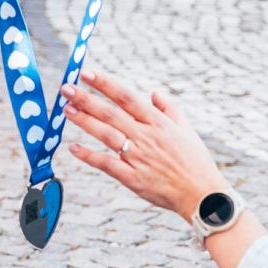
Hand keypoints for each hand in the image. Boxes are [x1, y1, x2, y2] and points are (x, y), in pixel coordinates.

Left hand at [63, 70, 226, 221]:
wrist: (202, 195)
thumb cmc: (196, 162)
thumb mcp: (187, 130)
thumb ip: (170, 109)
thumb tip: (154, 93)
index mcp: (158, 123)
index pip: (127, 97)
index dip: (106, 84)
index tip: (87, 73)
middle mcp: (146, 137)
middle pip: (111, 113)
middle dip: (86, 99)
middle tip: (66, 88)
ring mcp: (138, 157)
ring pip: (106, 135)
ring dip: (84, 121)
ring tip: (66, 110)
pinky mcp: (133, 178)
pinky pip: (106, 164)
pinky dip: (89, 156)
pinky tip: (73, 148)